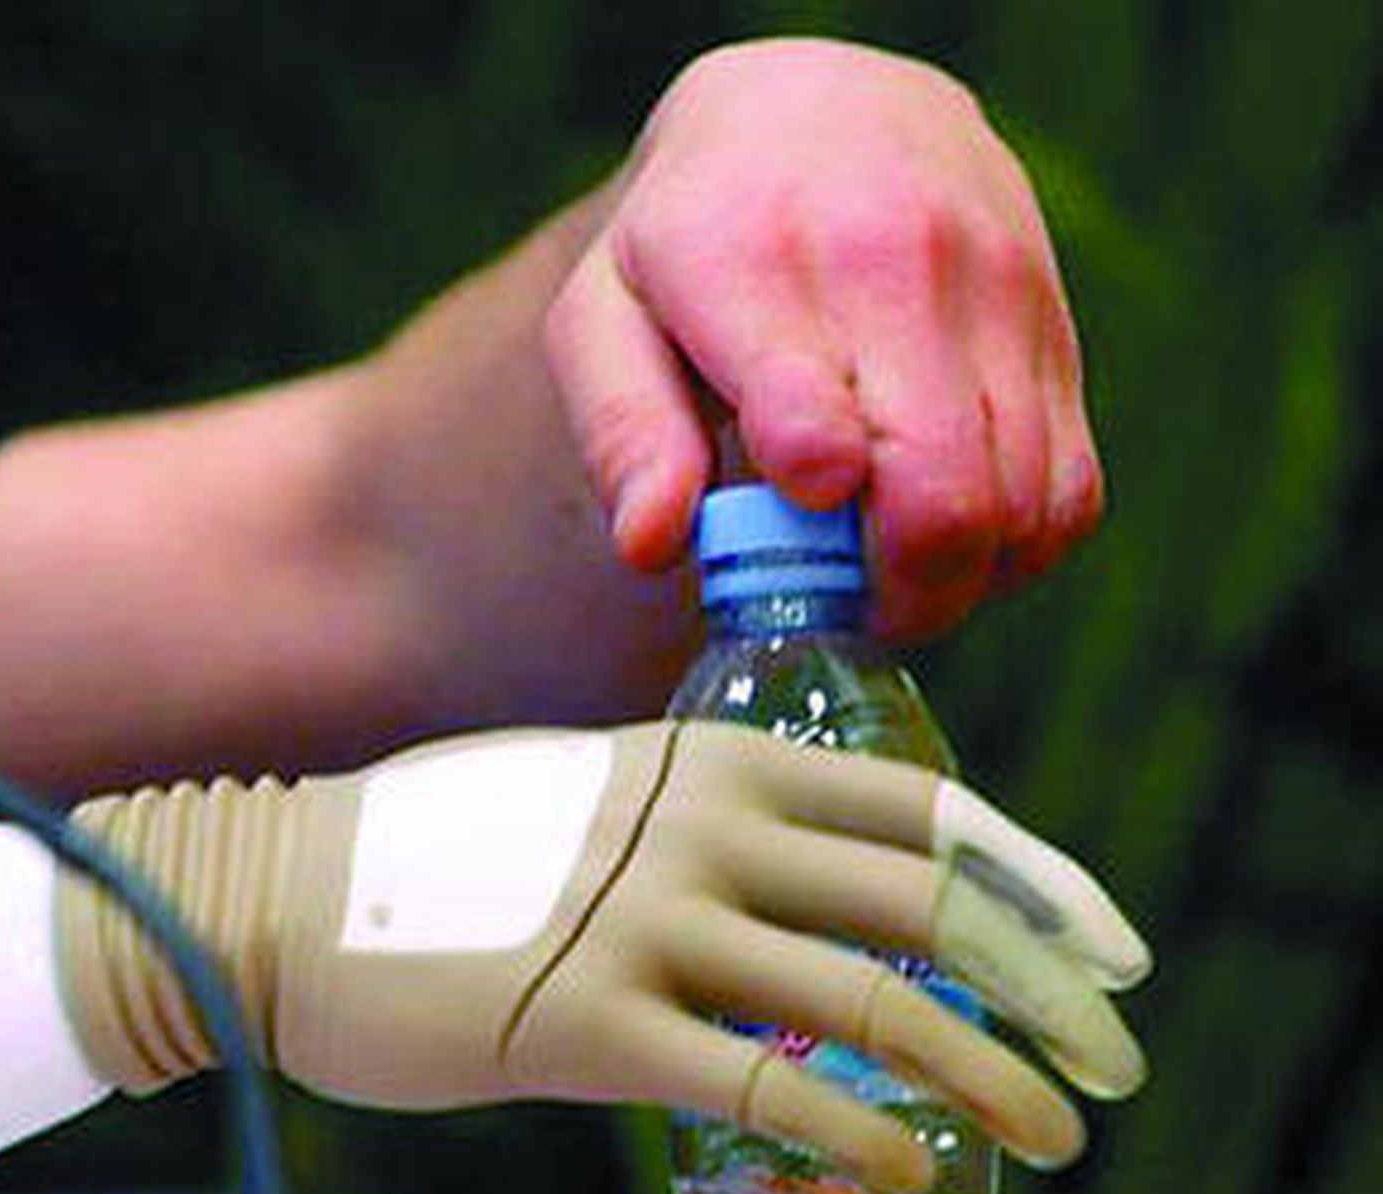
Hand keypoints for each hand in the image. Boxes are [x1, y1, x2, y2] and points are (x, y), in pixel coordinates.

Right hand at [57, 722, 1148, 1193]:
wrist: (281, 890)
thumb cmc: (446, 855)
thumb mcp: (602, 806)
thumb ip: (715, 837)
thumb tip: (833, 911)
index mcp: (713, 761)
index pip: (923, 816)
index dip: (1040, 881)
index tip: (1112, 949)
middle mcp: (700, 828)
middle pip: (928, 907)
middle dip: (1049, 986)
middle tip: (1118, 1062)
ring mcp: (646, 922)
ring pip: (871, 1002)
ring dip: (992, 1074)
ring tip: (1061, 1136)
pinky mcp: (590, 1025)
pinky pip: (767, 1084)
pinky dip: (864, 1133)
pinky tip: (920, 1173)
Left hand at [545, 39, 1104, 639]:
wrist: (825, 117)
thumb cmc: (692, 245)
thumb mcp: (605, 320)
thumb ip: (622, 433)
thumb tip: (653, 544)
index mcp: (753, 261)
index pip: (814, 432)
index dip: (809, 525)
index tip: (783, 534)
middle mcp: (896, 262)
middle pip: (942, 503)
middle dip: (889, 594)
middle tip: (839, 598)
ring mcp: (996, 293)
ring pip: (1018, 513)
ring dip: (951, 579)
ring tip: (879, 556)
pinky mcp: (1057, 330)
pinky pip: (1068, 498)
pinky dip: (1013, 548)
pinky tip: (947, 528)